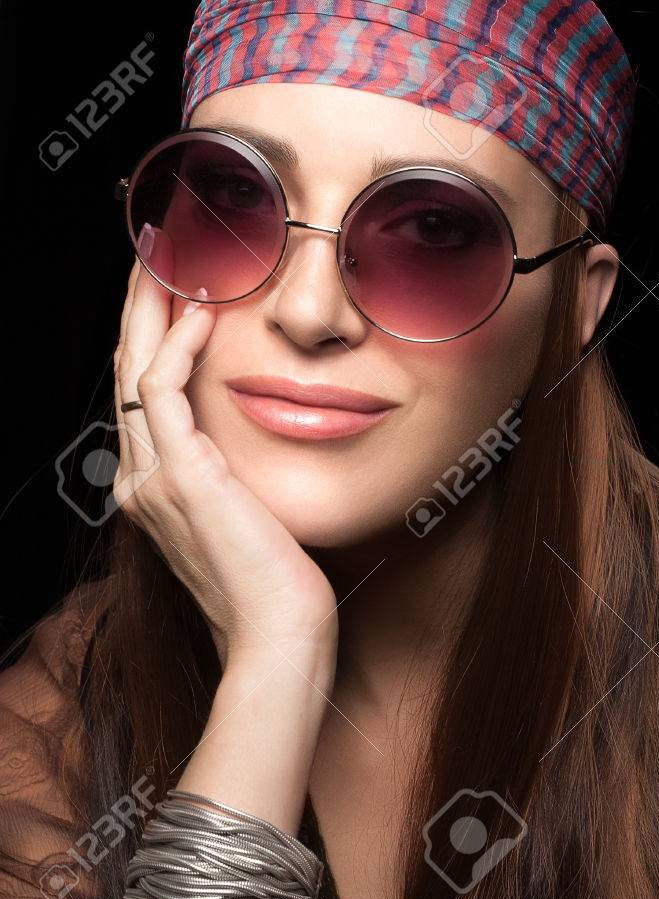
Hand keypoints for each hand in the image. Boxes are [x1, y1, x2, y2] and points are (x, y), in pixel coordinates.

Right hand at [112, 232, 337, 676]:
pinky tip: (201, 312)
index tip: (174, 291)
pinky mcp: (181, 476)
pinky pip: (162, 389)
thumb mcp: (256, 519)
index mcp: (156, 492)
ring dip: (148, 307)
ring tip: (166, 257)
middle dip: (138, 307)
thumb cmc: (279, 589)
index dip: (153, 339)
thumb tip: (265, 447)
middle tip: (153, 250)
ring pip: (135, 368)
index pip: (145, 397)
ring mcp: (153, 479)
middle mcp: (142, 482)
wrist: (280, 637)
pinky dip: (177, 344)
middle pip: (127, 372)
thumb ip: (242, 480)